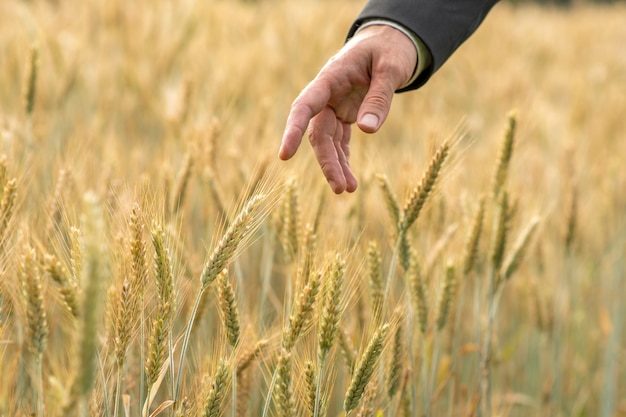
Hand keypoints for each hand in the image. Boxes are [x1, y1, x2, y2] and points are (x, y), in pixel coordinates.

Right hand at [278, 24, 416, 192]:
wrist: (390, 40)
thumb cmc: (390, 48)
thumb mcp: (391, 68)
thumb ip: (379, 97)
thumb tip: (368, 130)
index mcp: (330, 77)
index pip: (304, 106)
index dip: (293, 131)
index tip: (284, 155)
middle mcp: (327, 95)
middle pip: (319, 133)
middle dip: (327, 162)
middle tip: (341, 189)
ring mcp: (335, 105)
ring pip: (328, 141)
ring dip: (336, 165)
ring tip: (349, 190)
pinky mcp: (345, 113)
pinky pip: (340, 140)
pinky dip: (344, 159)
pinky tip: (351, 180)